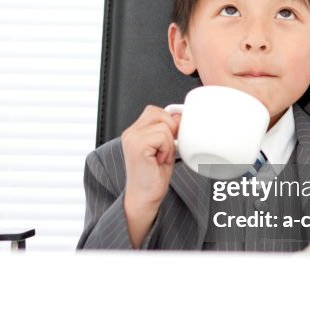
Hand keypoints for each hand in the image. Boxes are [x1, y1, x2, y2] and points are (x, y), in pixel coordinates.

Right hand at [121, 106, 181, 237]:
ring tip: (160, 158)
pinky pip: (163, 136)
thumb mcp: (164, 148)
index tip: (168, 142)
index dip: (168, 124)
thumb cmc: (153, 178)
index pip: (156, 111)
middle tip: (164, 151)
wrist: (144, 198)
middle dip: (170, 132)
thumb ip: (168, 131)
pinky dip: (166, 150)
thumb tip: (178, 116)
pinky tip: (158, 161)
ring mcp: (132, 138)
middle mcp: (131, 133)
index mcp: (135, 132)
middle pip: (160, 114)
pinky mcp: (137, 146)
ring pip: (164, 126)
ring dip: (169, 144)